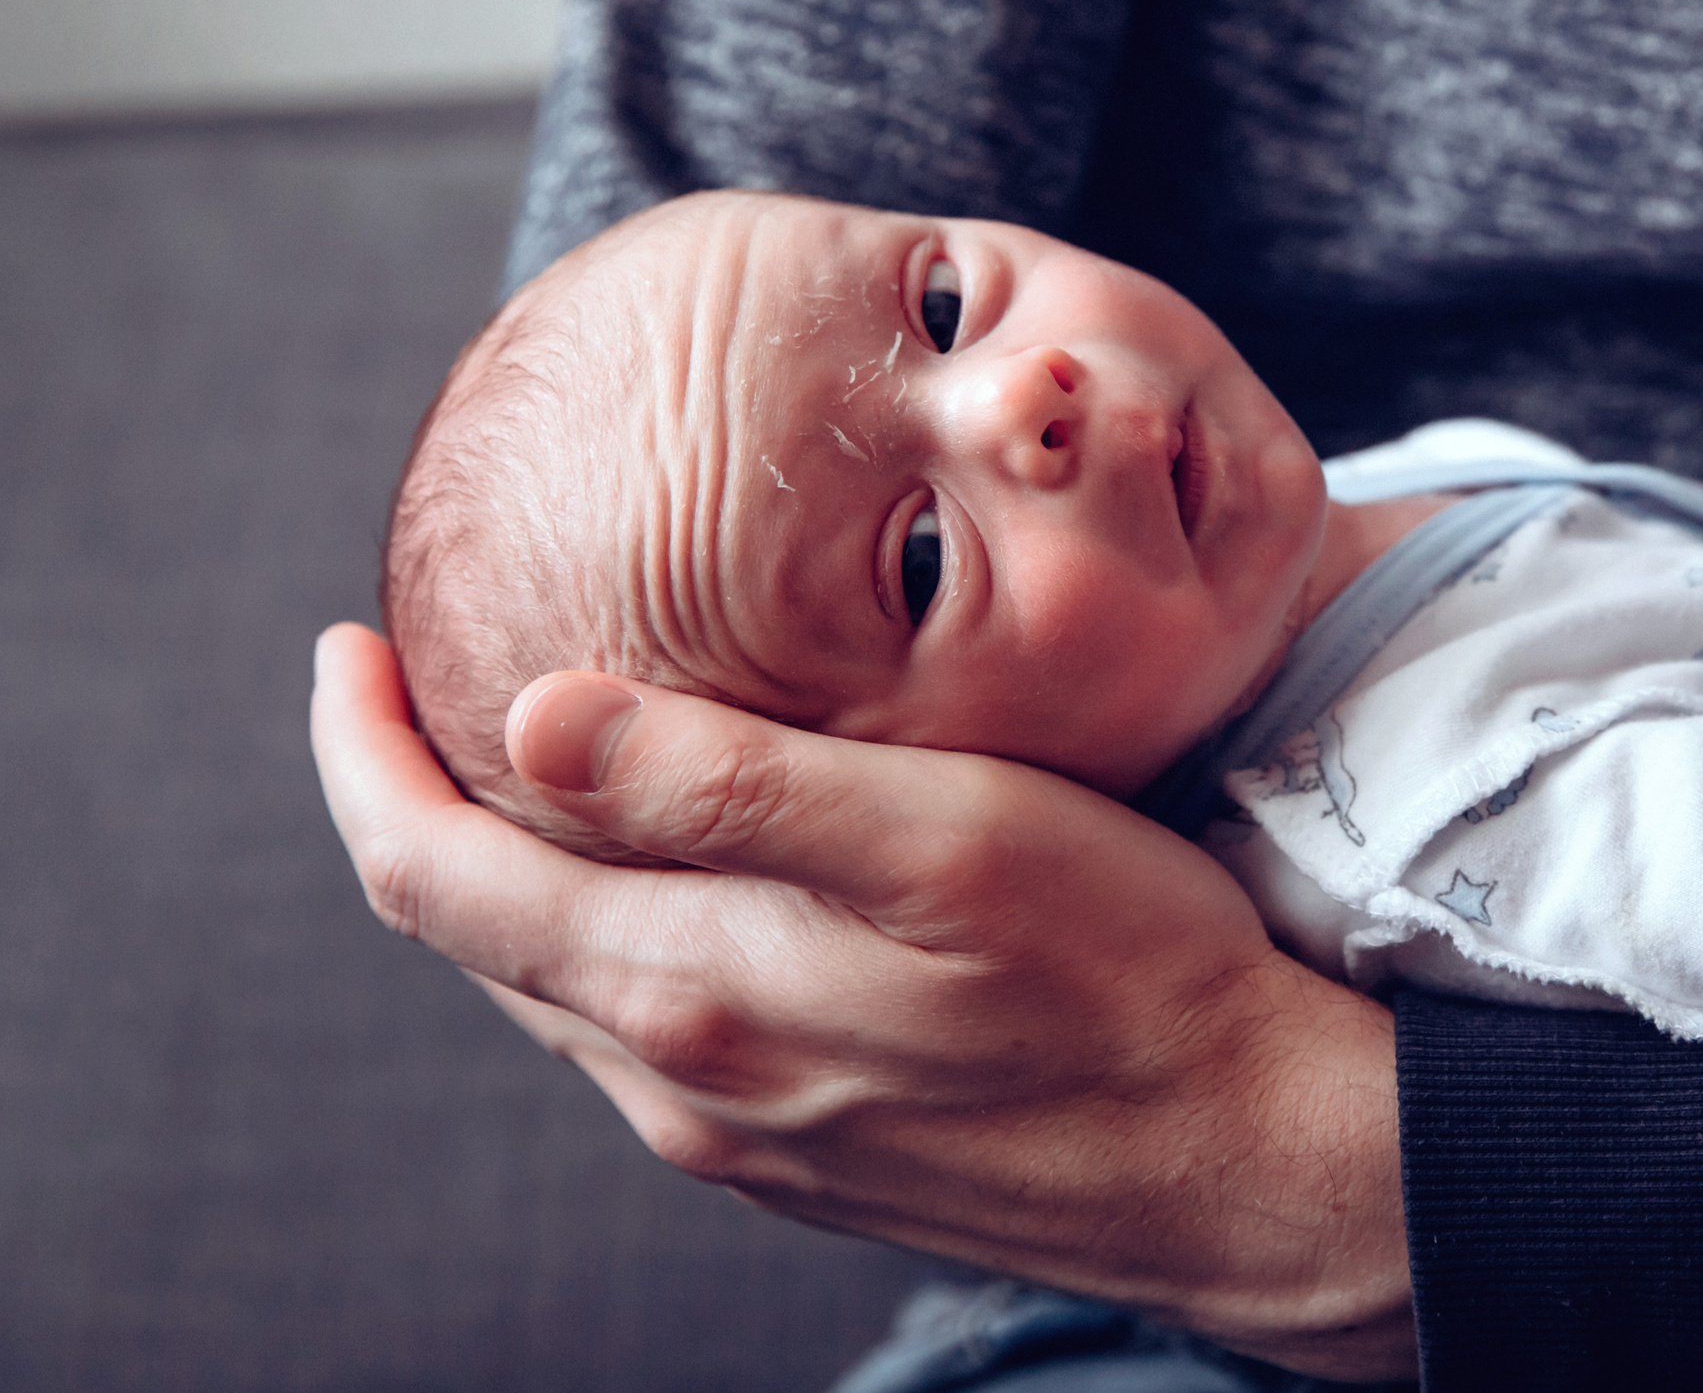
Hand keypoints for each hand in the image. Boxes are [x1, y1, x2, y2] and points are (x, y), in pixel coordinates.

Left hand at [309, 623, 1414, 1377]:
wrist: (1245, 1163)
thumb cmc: (1124, 977)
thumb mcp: (944, 841)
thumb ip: (732, 786)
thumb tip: (529, 717)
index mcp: (688, 995)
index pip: (433, 877)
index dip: (361, 757)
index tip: (346, 650)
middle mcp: (684, 1086)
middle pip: (478, 938)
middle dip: (421, 806)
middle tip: (415, 686)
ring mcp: (743, 1133)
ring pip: (563, 989)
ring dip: (514, 876)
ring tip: (531, 767)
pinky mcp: (808, 1152)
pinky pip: (651, 1036)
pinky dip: (611, 937)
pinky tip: (676, 884)